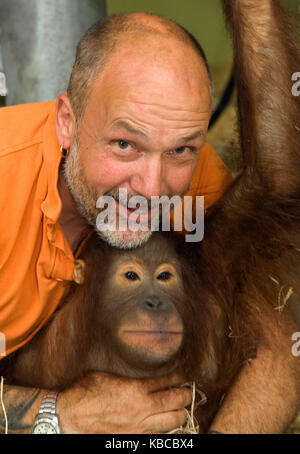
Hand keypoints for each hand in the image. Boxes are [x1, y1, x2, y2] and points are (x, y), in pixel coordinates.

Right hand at [57, 370, 191, 433]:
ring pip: (175, 421)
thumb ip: (128, 376)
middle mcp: (142, 408)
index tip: (184, 374)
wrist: (69, 418)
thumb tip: (140, 373)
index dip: (180, 375)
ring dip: (182, 412)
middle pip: (177, 400)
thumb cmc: (84, 393)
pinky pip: (162, 437)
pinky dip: (171, 431)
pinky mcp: (134, 441)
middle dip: (186, 394)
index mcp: (136, 389)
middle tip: (188, 391)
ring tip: (183, 407)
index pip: (168, 380)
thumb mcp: (107, 375)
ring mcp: (140, 427)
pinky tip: (172, 427)